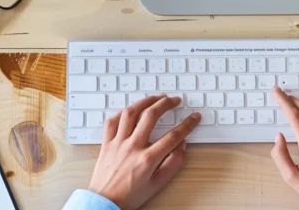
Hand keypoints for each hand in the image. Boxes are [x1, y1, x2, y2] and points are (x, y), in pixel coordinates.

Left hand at [88, 95, 201, 209]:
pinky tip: (130, 110)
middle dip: (166, 104)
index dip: (187, 124)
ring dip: (145, 102)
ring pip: (131, 113)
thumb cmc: (129, 196)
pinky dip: (121, 113)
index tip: (194, 117)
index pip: (173, 136)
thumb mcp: (157, 184)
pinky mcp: (107, 143)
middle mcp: (132, 147)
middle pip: (151, 116)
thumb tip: (181, 147)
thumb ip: (172, 164)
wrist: (104, 202)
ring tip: (155, 98)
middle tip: (174, 100)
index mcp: (148, 159)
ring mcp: (118, 143)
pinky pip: (112, 122)